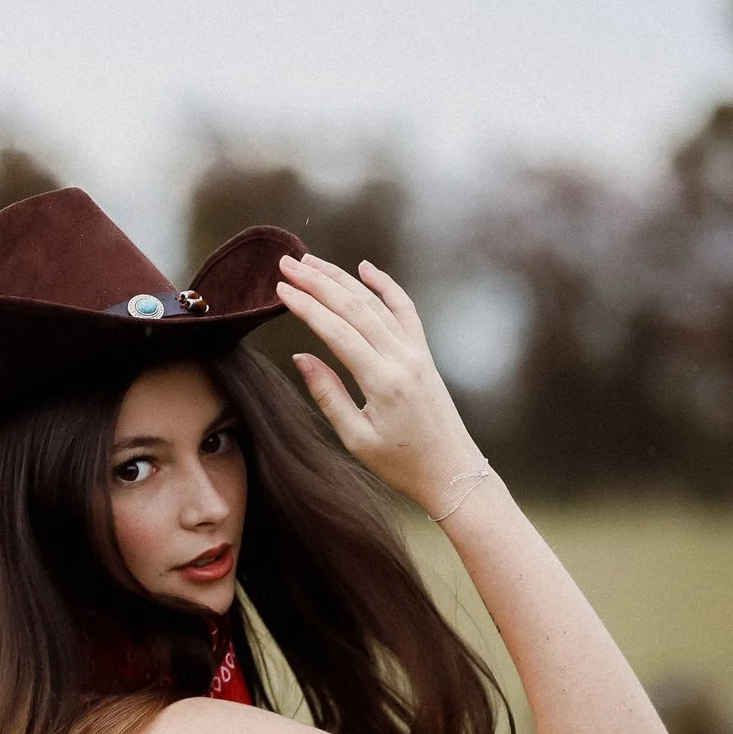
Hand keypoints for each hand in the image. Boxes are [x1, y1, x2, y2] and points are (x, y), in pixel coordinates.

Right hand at [274, 253, 488, 515]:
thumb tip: (301, 357)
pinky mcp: (424, 353)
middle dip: (318, 282)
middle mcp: (402, 359)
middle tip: (286, 264)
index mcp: (383, 382)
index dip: (307, 307)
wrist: (452, 471)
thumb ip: (327, 394)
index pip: (337, 332)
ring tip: (312, 262)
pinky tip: (365, 268)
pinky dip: (385, 286)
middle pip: (355, 308)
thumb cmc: (402, 464)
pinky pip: (404, 309)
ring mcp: (416, 352)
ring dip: (343, 278)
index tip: (280, 289)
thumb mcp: (356, 438)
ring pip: (376, 303)